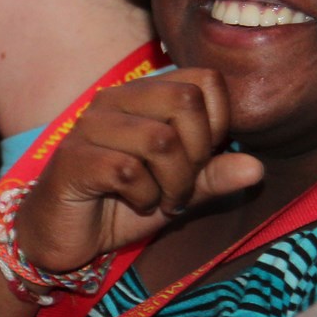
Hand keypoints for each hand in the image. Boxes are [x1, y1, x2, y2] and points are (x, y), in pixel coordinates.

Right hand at [13, 68, 264, 271]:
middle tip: (182, 185)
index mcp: (143, 96)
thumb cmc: (118, 205)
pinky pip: (128, 170)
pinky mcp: (74, 159)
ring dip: (174, 182)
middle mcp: (115, 100)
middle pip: (185, 101)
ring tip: (162, 199)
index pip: (204, 82)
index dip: (218, 124)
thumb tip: (257, 167)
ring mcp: (90, 127)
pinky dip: (144, 195)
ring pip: (161, 139)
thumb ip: (213, 176)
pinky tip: (135, 203)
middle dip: (198, 154)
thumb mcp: (177, 192)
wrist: (60, 235)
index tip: (201, 159)